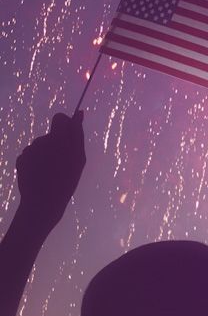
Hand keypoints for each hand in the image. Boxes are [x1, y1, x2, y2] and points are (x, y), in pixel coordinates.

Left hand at [13, 111, 84, 235]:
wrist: (42, 202)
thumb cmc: (66, 180)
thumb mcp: (79, 158)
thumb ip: (77, 134)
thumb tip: (79, 114)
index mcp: (57, 138)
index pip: (59, 118)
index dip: (65, 125)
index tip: (69, 138)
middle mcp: (41, 140)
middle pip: (51, 135)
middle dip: (56, 144)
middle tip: (63, 163)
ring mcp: (29, 150)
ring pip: (40, 146)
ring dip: (46, 154)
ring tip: (52, 172)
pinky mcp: (20, 159)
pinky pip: (31, 156)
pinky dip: (36, 162)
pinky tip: (41, 175)